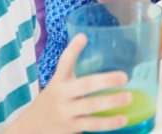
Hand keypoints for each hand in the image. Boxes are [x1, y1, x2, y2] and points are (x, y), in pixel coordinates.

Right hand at [9, 34, 130, 133]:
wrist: (32, 127)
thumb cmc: (54, 99)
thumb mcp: (59, 83)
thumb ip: (75, 72)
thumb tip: (104, 54)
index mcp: (59, 81)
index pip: (64, 63)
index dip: (73, 50)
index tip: (83, 37)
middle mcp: (62, 95)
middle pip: (85, 85)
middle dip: (105, 80)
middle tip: (125, 76)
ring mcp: (67, 112)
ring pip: (91, 106)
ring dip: (111, 102)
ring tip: (128, 97)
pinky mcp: (72, 127)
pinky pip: (92, 124)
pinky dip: (109, 123)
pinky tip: (123, 119)